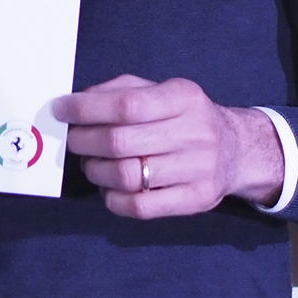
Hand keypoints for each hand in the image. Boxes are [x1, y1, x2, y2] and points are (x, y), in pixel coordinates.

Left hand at [53, 75, 283, 219]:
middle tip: (74, 141)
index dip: (86, 109)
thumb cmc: (184, 117)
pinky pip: (141, 207)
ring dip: (95, 171)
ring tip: (92, 164)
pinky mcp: (196, 200)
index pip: (126, 105)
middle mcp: (194, 133)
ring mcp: (198, 170)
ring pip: (126, 176)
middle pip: (121, 142)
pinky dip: (113, 199)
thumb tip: (76, 102)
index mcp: (183, 98)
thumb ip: (119, 91)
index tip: (60, 110)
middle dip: (84, 141)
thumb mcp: (160, 90)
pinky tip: (109, 188)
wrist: (237, 150)